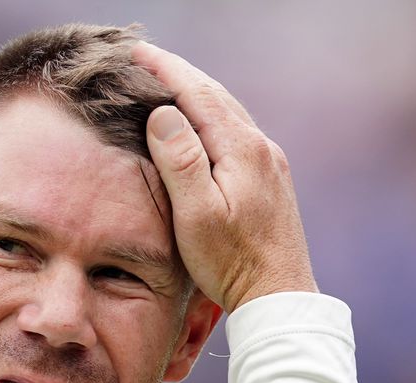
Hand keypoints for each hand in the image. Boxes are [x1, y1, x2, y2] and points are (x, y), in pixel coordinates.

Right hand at [131, 42, 317, 312]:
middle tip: (145, 58)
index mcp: (241, 149)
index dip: (165, 69)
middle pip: (215, 96)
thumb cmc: (233, 263)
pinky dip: (211, 117)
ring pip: (227, 113)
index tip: (136, 52)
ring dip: (196, 94)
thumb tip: (164, 113)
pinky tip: (199, 125)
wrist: (279, 297)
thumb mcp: (197, 215)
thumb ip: (181, 161)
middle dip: (179, 74)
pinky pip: (236, 132)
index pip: (197, 94)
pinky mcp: (271, 179)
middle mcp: (261, 148)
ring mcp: (269, 162)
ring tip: (166, 82)